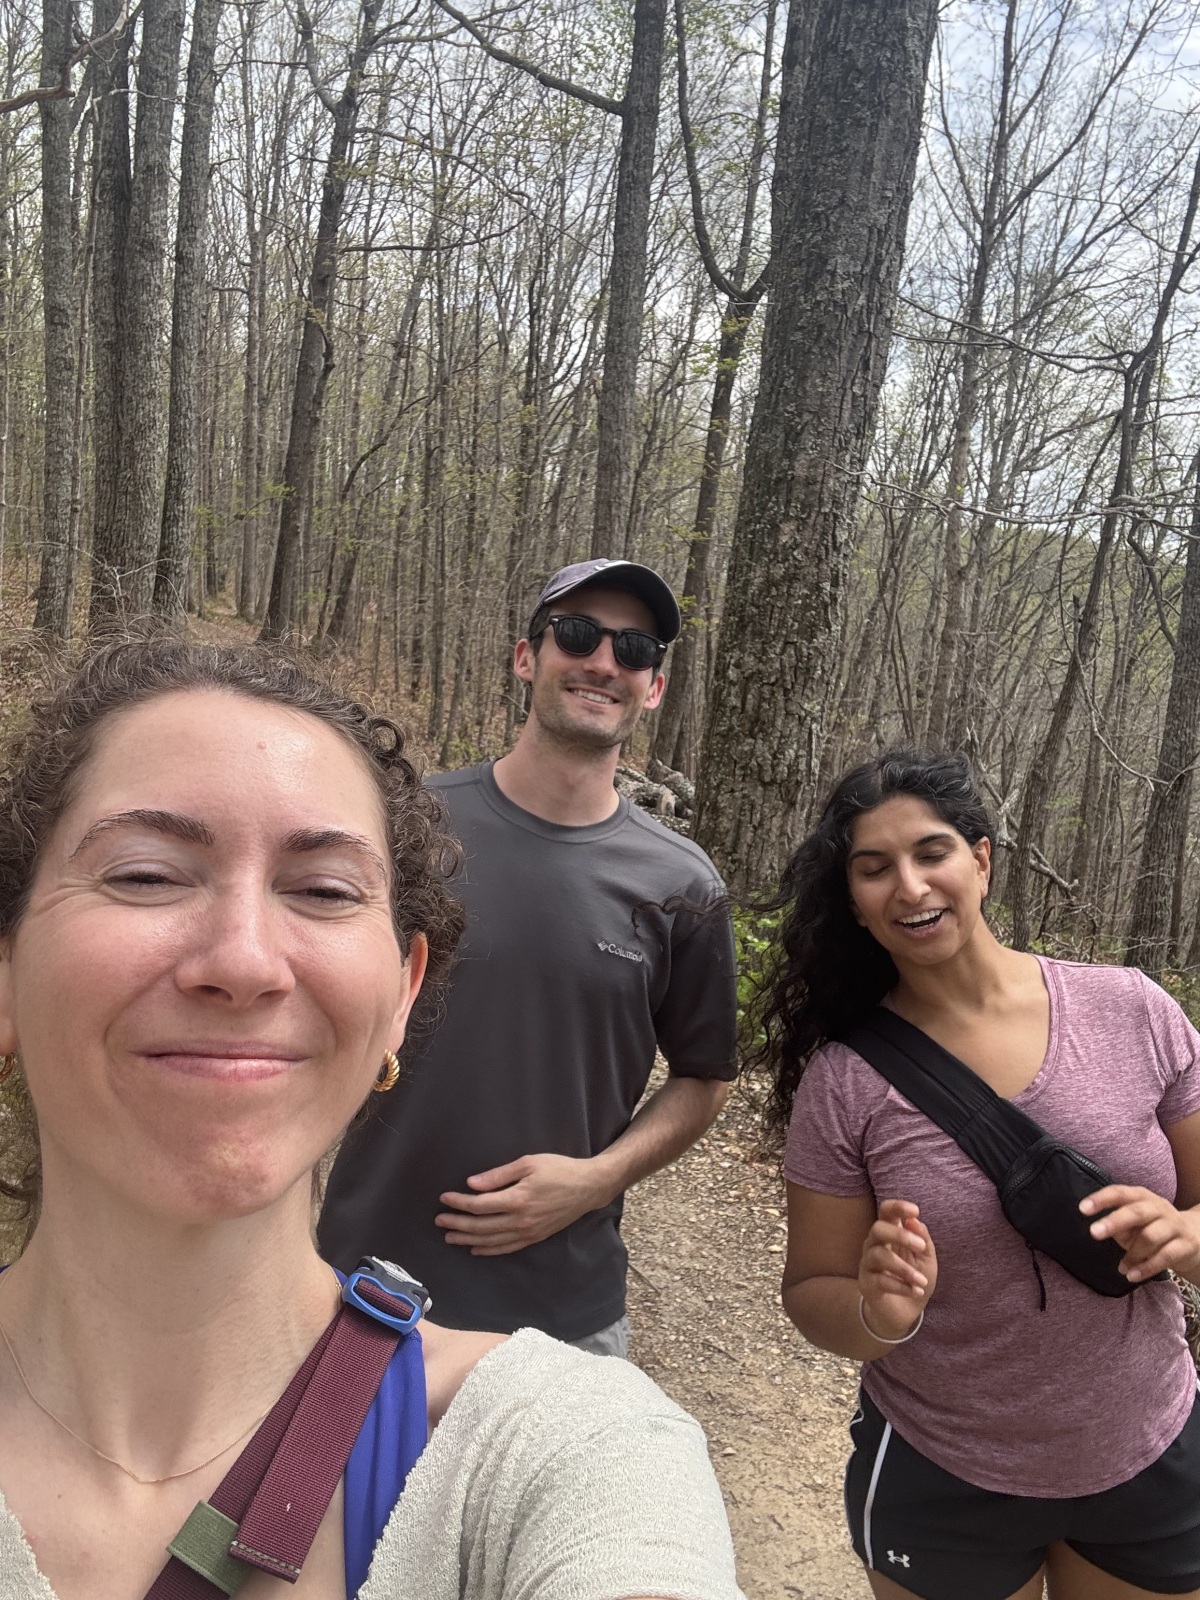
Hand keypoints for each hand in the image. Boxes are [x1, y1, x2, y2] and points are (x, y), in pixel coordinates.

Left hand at [436, 1153, 611, 1256]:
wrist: (588, 1187)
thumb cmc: (559, 1169)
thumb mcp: (529, 1163)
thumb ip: (499, 1175)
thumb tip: (473, 1184)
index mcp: (518, 1199)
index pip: (480, 1205)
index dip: (459, 1203)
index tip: (444, 1198)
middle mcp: (521, 1220)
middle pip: (481, 1226)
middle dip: (457, 1224)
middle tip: (439, 1221)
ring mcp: (528, 1232)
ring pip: (491, 1241)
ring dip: (468, 1239)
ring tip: (450, 1237)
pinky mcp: (535, 1237)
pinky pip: (507, 1248)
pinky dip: (489, 1250)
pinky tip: (475, 1249)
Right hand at [858, 1199, 936, 1341]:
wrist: (905, 1312)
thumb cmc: (915, 1278)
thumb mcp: (927, 1259)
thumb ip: (923, 1239)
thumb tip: (914, 1221)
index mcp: (890, 1233)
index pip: (886, 1212)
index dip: (897, 1207)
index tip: (915, 1211)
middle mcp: (874, 1244)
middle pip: (877, 1229)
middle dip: (899, 1235)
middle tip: (921, 1247)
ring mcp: (868, 1264)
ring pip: (878, 1255)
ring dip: (904, 1268)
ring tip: (922, 1280)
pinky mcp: (865, 1284)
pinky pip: (879, 1280)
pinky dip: (901, 1286)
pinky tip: (916, 1291)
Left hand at [1081, 1185, 1199, 1282]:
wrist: (1196, 1236)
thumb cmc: (1154, 1227)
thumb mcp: (1135, 1224)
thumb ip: (1120, 1227)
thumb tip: (1104, 1232)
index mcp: (1142, 1197)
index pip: (1120, 1193)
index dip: (1101, 1199)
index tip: (1082, 1209)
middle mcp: (1159, 1207)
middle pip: (1136, 1212)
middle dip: (1114, 1221)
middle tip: (1093, 1232)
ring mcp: (1175, 1225)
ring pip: (1150, 1237)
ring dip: (1132, 1254)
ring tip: (1121, 1267)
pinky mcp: (1186, 1244)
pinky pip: (1165, 1256)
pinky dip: (1146, 1268)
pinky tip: (1132, 1275)